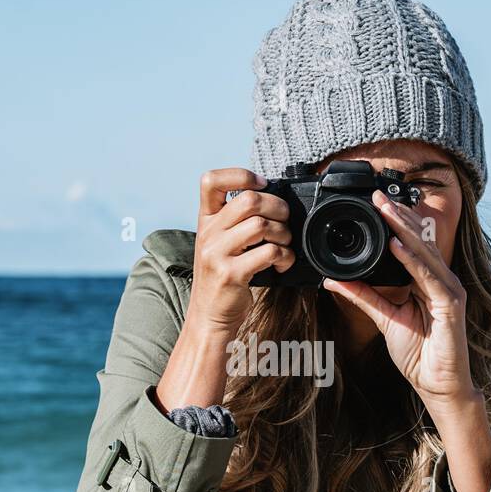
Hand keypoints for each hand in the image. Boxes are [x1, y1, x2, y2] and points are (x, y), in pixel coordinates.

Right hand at [187, 168, 295, 335]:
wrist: (208, 316)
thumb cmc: (222, 277)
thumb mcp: (219, 243)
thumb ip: (235, 221)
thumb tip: (272, 201)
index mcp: (205, 220)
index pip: (211, 180)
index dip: (240, 175)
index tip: (261, 186)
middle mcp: (208, 233)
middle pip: (249, 200)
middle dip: (278, 207)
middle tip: (285, 221)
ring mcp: (217, 253)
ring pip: (262, 225)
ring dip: (284, 234)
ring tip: (284, 245)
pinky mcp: (231, 274)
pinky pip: (268, 252)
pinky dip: (285, 256)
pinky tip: (282, 264)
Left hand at [321, 189, 478, 416]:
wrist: (437, 385)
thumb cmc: (418, 353)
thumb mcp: (384, 318)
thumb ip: (362, 296)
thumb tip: (333, 278)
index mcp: (428, 281)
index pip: (412, 244)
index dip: (395, 222)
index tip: (375, 202)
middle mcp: (441, 280)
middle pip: (420, 240)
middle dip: (398, 216)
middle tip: (377, 195)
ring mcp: (449, 290)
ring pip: (425, 252)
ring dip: (404, 229)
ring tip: (385, 210)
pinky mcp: (450, 305)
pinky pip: (428, 277)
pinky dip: (413, 260)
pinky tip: (398, 245)